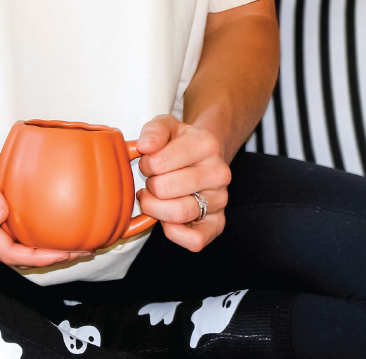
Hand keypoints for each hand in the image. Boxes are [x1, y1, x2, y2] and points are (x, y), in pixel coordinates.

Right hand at [0, 130, 90, 267]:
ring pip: (13, 246)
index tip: (66, 252)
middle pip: (15, 256)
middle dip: (47, 257)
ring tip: (70, 242)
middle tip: (80, 250)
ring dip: (41, 248)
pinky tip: (47, 225)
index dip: (39, 258)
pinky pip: (10, 232)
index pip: (9, 253)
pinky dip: (31, 234)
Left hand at [136, 114, 230, 251]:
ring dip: (156, 208)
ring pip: (178, 213)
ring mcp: (220, 199)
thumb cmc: (180, 143)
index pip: (159, 161)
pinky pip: (195, 240)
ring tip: (155, 198)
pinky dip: (174, 233)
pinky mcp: (218, 223)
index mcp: (206, 144)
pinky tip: (167, 219)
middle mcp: (219, 172)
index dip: (146, 164)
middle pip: (165, 188)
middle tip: (152, 181)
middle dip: (150, 186)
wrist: (204, 156)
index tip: (149, 162)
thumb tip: (145, 146)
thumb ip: (154, 130)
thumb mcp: (166, 125)